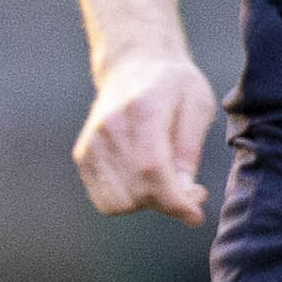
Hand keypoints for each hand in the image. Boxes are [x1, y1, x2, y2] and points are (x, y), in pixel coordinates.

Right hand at [73, 53, 217, 222]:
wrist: (134, 65)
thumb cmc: (174, 85)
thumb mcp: (198, 103)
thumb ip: (191, 147)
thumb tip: (185, 190)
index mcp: (143, 109)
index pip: (152, 169)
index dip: (175, 201)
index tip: (196, 216)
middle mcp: (110, 126)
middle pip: (136, 191)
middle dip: (169, 202)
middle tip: (190, 189)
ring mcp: (92, 142)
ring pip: (119, 202)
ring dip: (148, 204)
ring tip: (167, 183)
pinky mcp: (83, 155)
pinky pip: (105, 200)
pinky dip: (129, 201)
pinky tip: (146, 182)